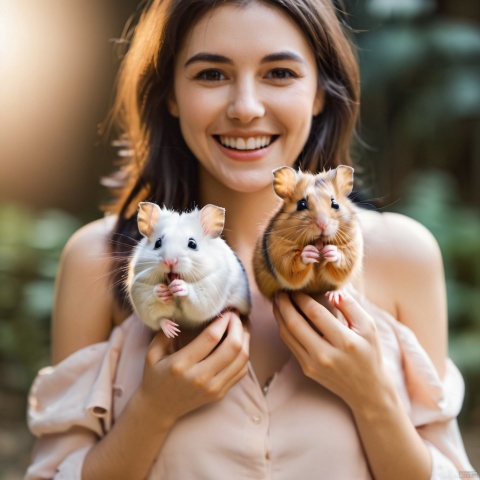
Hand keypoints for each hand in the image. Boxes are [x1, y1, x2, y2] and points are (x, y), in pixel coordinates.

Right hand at [138, 311, 249, 427]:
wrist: (158, 409)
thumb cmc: (155, 377)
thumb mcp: (152, 353)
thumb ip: (166, 332)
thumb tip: (180, 312)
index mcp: (182, 364)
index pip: (211, 338)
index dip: (223, 321)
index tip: (226, 310)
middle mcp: (200, 377)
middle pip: (232, 347)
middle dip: (238, 326)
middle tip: (236, 315)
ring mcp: (213, 388)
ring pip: (242, 360)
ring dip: (245, 339)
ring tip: (241, 326)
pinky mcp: (220, 393)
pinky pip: (241, 372)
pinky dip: (244, 355)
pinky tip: (240, 343)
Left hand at [273, 292, 390, 411]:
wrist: (367, 390)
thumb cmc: (369, 354)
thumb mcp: (369, 327)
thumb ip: (351, 306)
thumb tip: (331, 291)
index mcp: (345, 342)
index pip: (315, 314)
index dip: (302, 298)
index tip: (296, 288)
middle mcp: (326, 355)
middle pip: (295, 324)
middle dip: (283, 304)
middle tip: (279, 291)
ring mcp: (313, 364)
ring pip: (287, 335)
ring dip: (279, 316)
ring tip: (277, 301)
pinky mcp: (306, 369)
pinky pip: (290, 344)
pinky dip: (283, 328)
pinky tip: (283, 317)